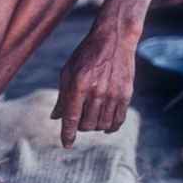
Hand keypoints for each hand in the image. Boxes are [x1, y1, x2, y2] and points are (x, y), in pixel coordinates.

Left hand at [50, 28, 135, 147]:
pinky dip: (110, 127)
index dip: (68, 134)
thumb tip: (56, 117)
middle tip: (79, 118)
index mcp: (79, 84)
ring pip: (102, 125)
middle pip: (87, 124)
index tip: (66, 144)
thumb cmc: (86, 54)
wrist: (114, 39)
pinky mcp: (126, 94)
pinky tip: (105, 125)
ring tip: (90, 118)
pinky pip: (118, 120)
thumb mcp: (68, 70)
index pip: (72, 118)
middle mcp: (97, 91)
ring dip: (94, 126)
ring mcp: (113, 94)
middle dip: (80, 126)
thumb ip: (63, 95)